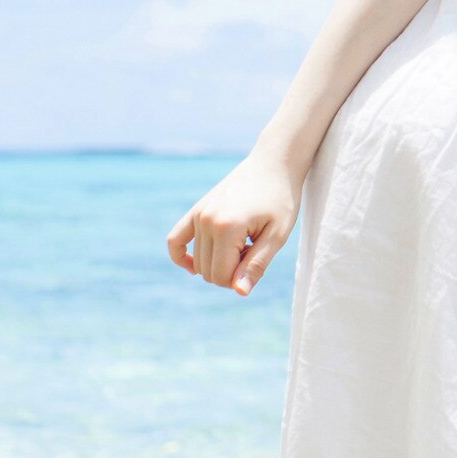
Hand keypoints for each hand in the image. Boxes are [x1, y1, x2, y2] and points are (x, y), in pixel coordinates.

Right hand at [164, 154, 298, 295]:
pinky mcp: (196, 210)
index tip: (258, 261)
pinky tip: (194, 267)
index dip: (240, 279)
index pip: (221, 277)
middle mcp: (206, 220)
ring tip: (244, 242)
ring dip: (219, 261)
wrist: (274, 164)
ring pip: (197, 261)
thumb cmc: (281, 199)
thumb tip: (239, 292)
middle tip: (254, 250)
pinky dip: (181, 256)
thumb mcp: (278, 235)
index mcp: (227, 227)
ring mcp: (198, 214)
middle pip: (208, 272)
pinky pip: (175, 240)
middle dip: (231, 272)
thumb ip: (257, 264)